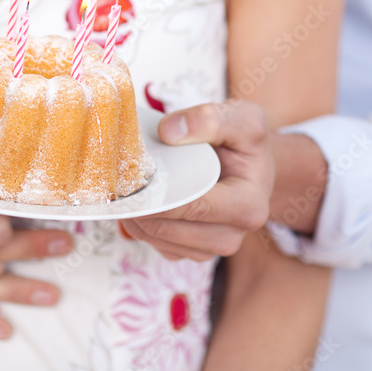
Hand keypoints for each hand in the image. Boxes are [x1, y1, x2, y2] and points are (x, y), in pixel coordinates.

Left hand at [122, 101, 273, 261]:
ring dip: (134, 214)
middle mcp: (232, 236)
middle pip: (167, 227)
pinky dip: (140, 224)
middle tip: (117, 178)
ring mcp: (210, 248)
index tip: (128, 177)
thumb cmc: (247, 144)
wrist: (253, 166)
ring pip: (155, 239)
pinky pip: (155, 244)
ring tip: (126, 186)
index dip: (156, 194)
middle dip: (138, 204)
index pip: (192, 206)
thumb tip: (168, 131)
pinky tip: (139, 198)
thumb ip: (210, 119)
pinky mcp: (192, 252)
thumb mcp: (243, 119)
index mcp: (248, 206)